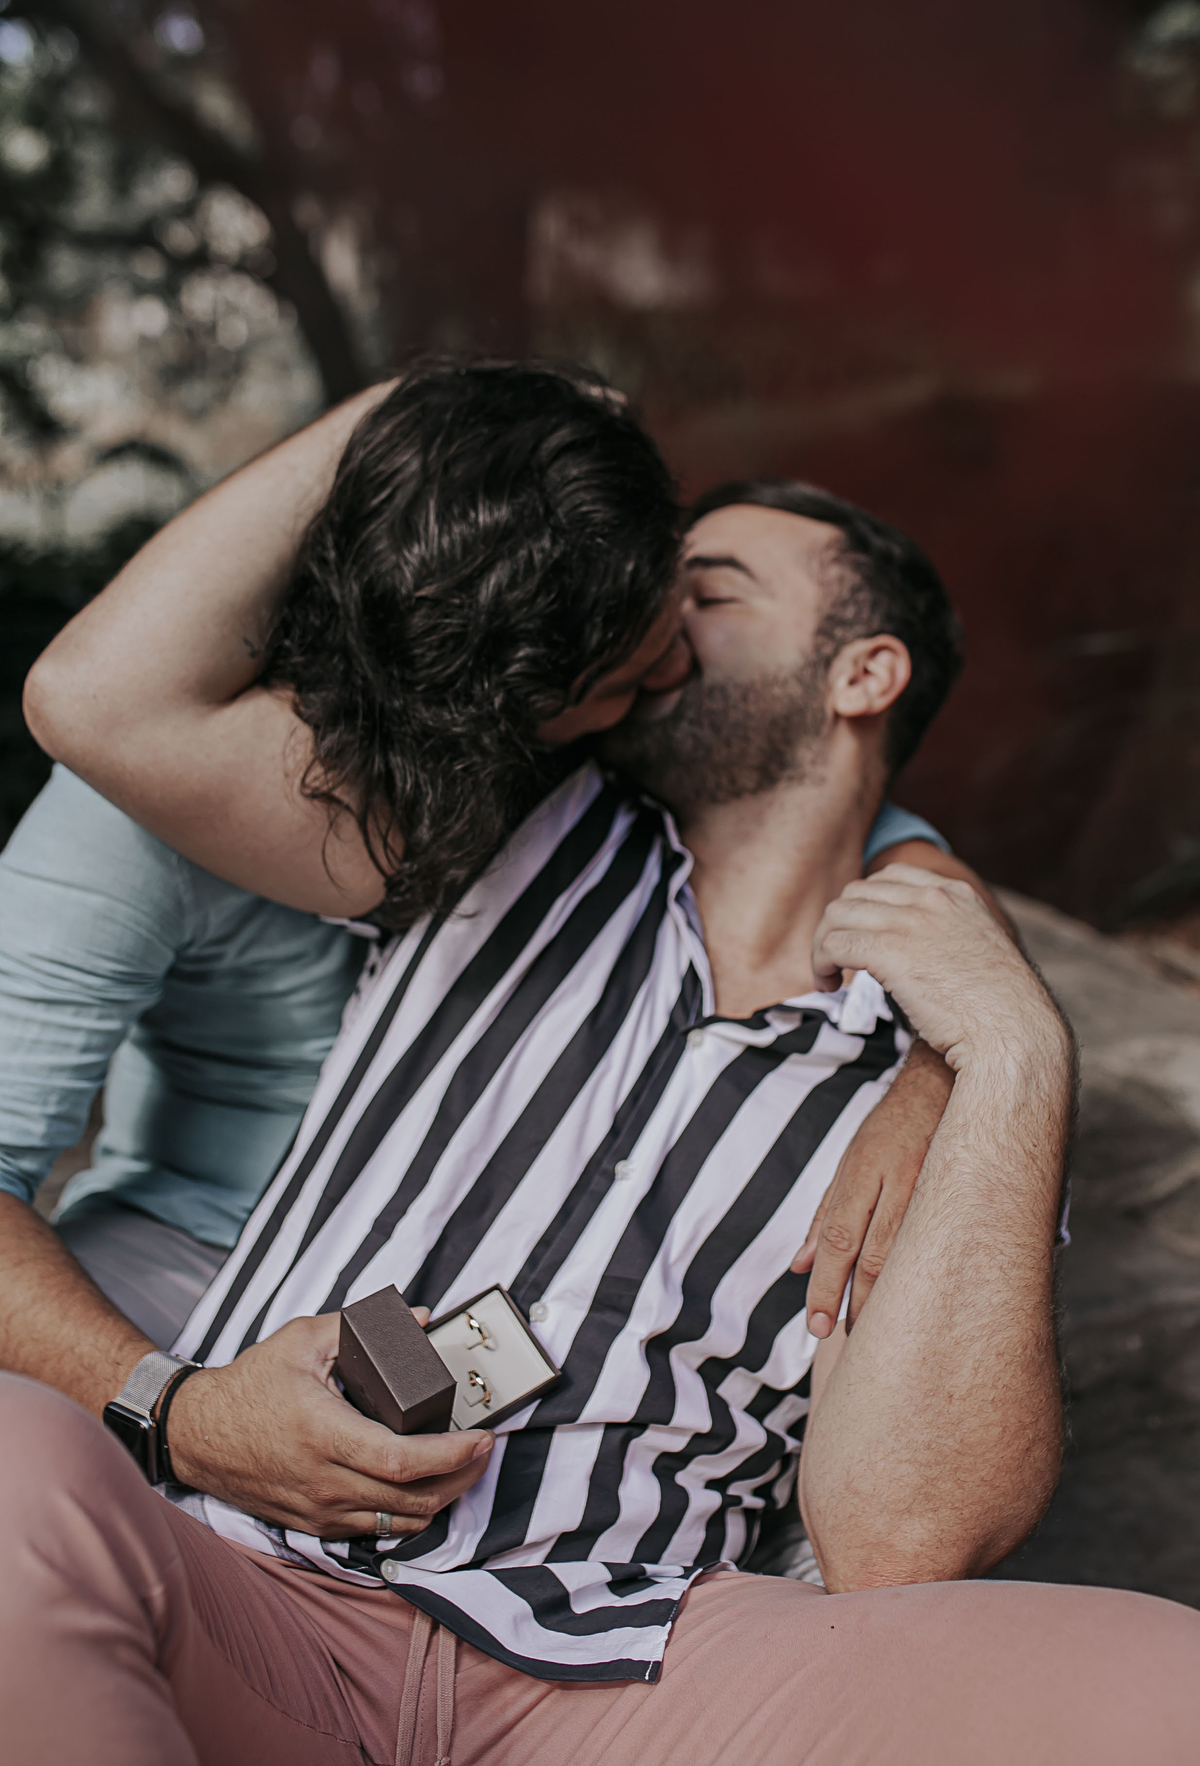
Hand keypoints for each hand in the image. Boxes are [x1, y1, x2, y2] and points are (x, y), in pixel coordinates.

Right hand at [166, 1311, 492, 1538]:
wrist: (199, 1435)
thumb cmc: (250, 1385)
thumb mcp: (302, 1341)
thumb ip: (360, 1327)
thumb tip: (419, 1319)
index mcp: (325, 1434)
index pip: (404, 1461)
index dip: (452, 1455)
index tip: (482, 1438)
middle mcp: (326, 1482)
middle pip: (414, 1499)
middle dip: (462, 1478)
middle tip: (484, 1450)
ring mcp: (321, 1510)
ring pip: (400, 1523)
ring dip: (442, 1498)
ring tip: (464, 1467)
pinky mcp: (316, 1524)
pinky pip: (377, 1531)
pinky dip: (410, 1512)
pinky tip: (425, 1487)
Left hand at [793, 1040, 954, 1336]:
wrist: (951, 1085)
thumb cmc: (893, 1128)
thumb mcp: (851, 1161)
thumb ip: (826, 1213)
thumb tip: (799, 1265)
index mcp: (865, 1168)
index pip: (839, 1237)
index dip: (825, 1284)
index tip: (815, 1323)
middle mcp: (899, 1179)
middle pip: (872, 1255)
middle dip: (853, 1304)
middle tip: (838, 1339)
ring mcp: (936, 1188)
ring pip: (908, 1258)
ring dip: (887, 1302)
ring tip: (874, 1336)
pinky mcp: (965, 1196)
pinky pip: (940, 1247)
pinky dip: (923, 1281)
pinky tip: (916, 1306)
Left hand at [812, 863, 1067, 1072]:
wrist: (1014, 1034)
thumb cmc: (999, 1011)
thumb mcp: (979, 954)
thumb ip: (947, 938)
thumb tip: (910, 953)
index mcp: (957, 895)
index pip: (890, 876)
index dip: (865, 905)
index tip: (861, 935)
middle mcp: (932, 899)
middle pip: (856, 893)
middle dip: (838, 925)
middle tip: (837, 961)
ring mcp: (912, 922)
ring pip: (837, 916)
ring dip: (823, 945)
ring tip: (828, 977)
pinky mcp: (891, 952)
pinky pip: (834, 945)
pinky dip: (820, 963)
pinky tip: (828, 985)